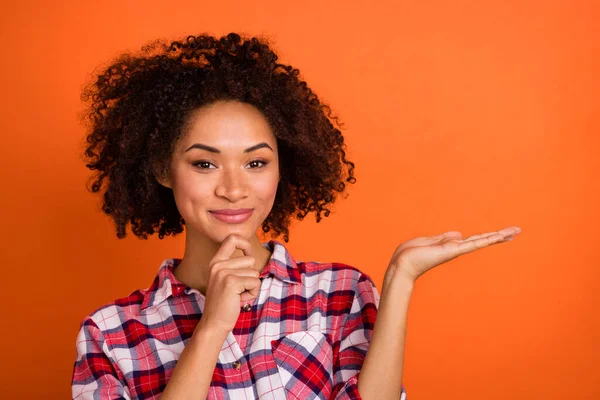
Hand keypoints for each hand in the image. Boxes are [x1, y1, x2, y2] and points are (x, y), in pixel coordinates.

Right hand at [196, 234, 261, 335]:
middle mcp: (218, 264)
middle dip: (250, 277)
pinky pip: (255, 283)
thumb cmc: (224, 303)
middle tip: (238, 290)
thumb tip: (251, 255)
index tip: (248, 254)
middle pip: (250, 260)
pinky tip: (240, 300)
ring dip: (251, 287)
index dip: (245, 244)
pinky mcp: (232, 282)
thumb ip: (234, 266)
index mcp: (216, 261)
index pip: (232, 238)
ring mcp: (224, 272)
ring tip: (238, 296)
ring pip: (254, 273)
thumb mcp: (225, 279)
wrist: (214, 323)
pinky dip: (252, 294)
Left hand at [382, 226, 521, 290]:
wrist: (402, 265)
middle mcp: (456, 249)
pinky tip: (499, 236)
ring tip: (515, 231)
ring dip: (499, 236)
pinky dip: (487, 239)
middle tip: (516, 231)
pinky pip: (474, 243)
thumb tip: (458, 234)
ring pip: (482, 241)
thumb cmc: (410, 254)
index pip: (472, 239)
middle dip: (499, 236)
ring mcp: (456, 250)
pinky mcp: (453, 251)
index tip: (499, 233)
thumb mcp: (428, 241)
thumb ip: (443, 238)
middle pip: (482, 240)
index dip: (485, 236)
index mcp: (449, 246)